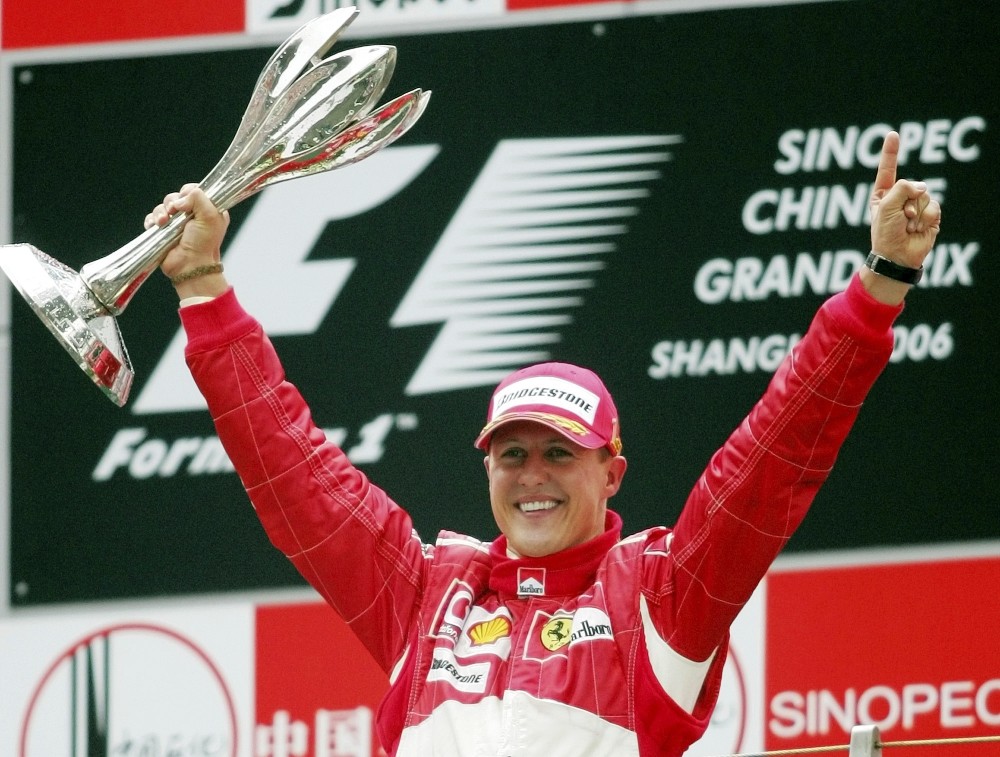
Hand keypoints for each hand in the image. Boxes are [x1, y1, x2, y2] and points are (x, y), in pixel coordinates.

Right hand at [146, 184, 230, 297]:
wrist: (190, 265)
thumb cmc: (204, 244)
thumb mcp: (210, 216)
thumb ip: (198, 198)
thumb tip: (180, 200)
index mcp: (207, 209)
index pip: (194, 190)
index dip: (187, 192)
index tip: (186, 199)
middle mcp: (192, 215)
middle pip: (175, 197)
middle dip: (171, 202)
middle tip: (173, 211)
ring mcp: (176, 223)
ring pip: (162, 207)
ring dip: (160, 212)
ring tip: (163, 222)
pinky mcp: (163, 232)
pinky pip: (152, 219)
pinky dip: (151, 221)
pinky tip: (155, 227)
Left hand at [863, 131, 941, 302]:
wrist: (897, 256)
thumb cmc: (885, 233)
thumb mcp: (885, 206)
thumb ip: (902, 188)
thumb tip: (922, 187)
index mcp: (884, 195)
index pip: (888, 170)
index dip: (891, 152)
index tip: (892, 134)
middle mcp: (900, 198)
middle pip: (911, 184)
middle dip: (907, 202)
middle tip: (900, 218)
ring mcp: (915, 206)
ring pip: (924, 196)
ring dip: (916, 213)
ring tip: (907, 226)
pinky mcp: (929, 215)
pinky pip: (933, 207)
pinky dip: (926, 218)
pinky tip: (918, 229)